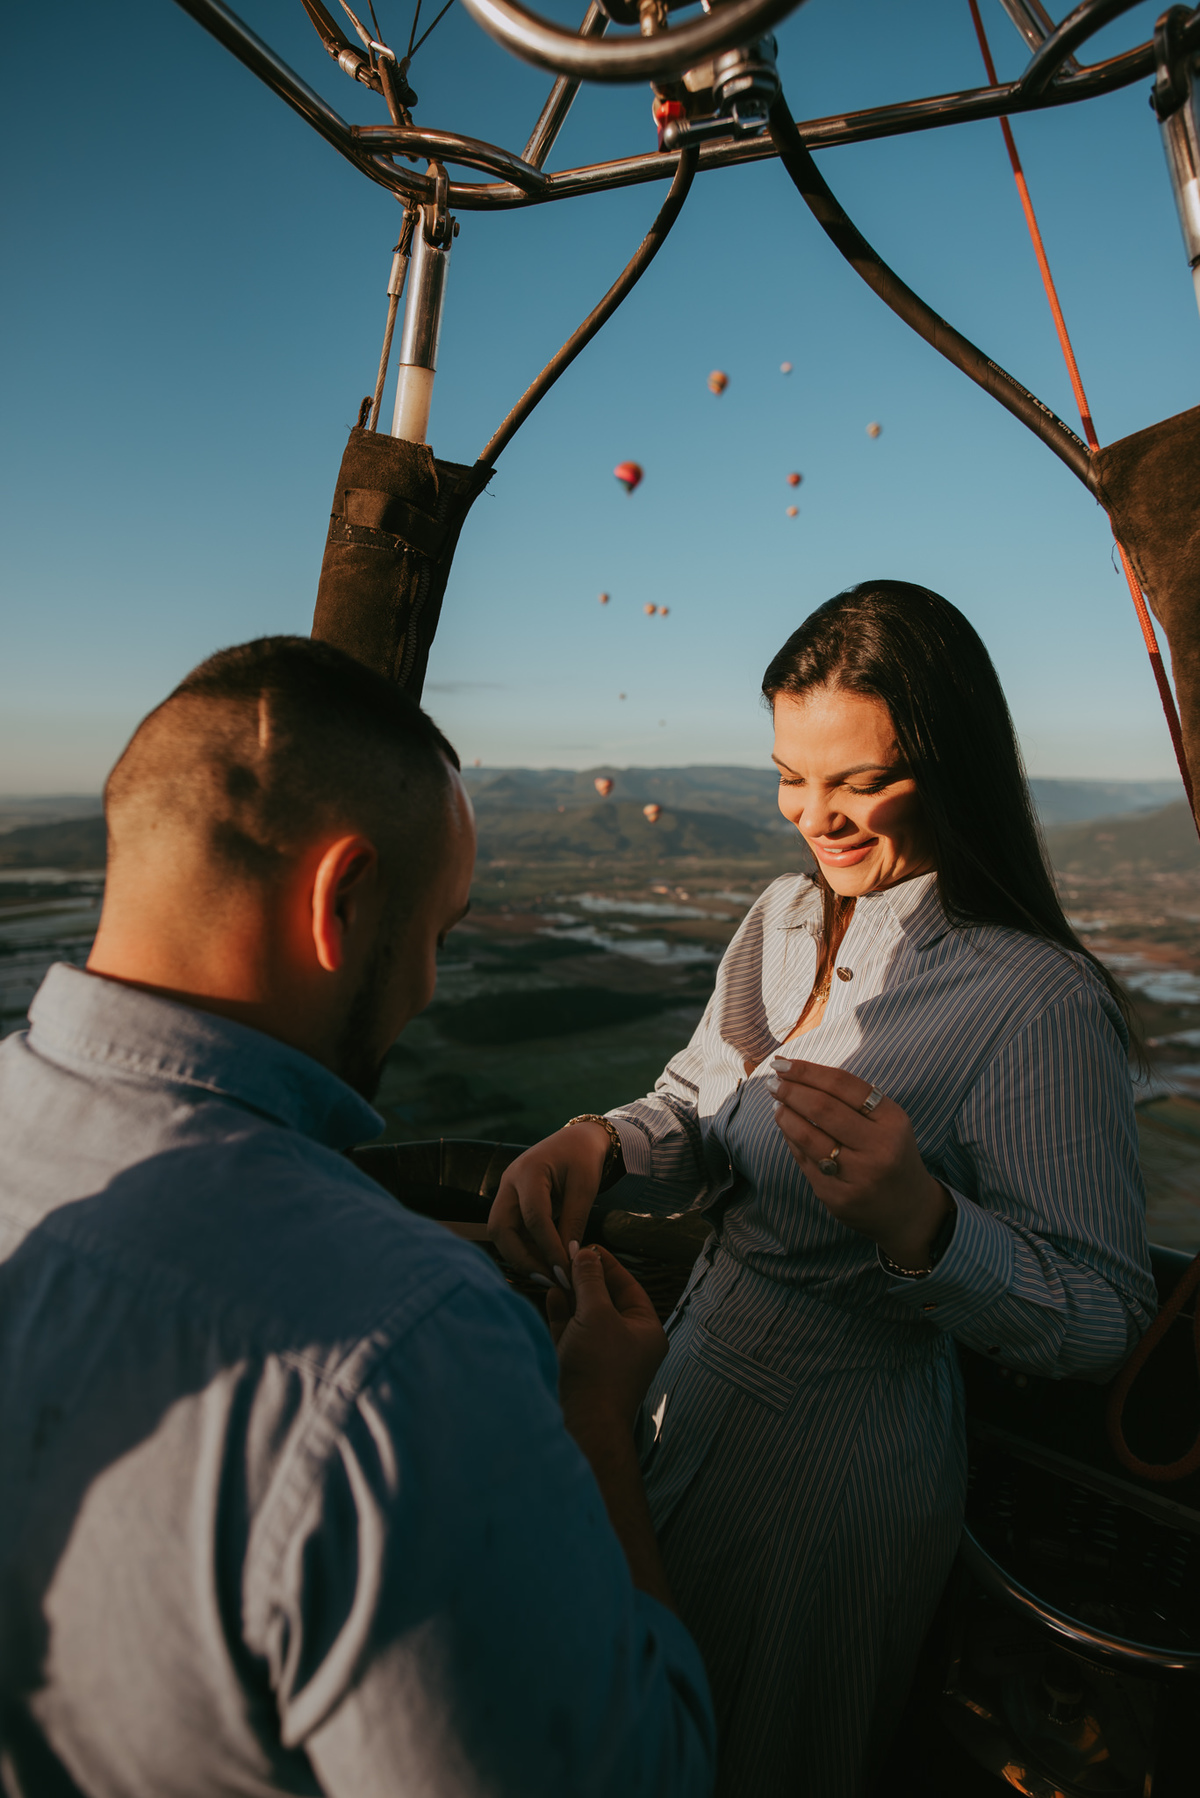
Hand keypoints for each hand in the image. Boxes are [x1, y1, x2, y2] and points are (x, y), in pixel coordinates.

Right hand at [488, 1123, 609, 1279]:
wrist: (576, 1140)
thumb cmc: (583, 1159)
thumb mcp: (585, 1188)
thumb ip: (575, 1222)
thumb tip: (569, 1260)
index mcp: (530, 1171)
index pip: (534, 1217)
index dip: (548, 1248)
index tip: (565, 1272)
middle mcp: (509, 1182)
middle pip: (500, 1228)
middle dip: (521, 1258)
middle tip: (549, 1280)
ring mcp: (505, 1192)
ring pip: (499, 1233)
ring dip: (520, 1258)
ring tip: (549, 1277)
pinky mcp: (509, 1203)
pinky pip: (509, 1232)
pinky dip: (523, 1250)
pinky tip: (544, 1264)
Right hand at [549, 1243, 667, 1432]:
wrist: (582, 1425)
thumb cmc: (598, 1370)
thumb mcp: (597, 1316)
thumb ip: (590, 1282)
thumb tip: (586, 1253)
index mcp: (645, 1330)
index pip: (628, 1286)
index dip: (608, 1264)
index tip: (587, 1246)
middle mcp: (626, 1343)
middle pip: (606, 1300)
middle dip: (585, 1278)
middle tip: (565, 1256)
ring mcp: (601, 1356)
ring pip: (586, 1316)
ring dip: (570, 1294)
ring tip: (555, 1272)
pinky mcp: (579, 1366)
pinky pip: (571, 1333)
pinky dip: (561, 1314)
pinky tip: (551, 1295)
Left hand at [766, 1058, 951, 1268]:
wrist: (908, 1210)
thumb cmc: (891, 1153)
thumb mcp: (888, 1122)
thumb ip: (853, 1099)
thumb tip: (798, 1074)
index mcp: (893, 1121)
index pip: (843, 1085)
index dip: (808, 1071)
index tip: (784, 1063)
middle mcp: (879, 1148)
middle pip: (823, 1109)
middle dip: (791, 1091)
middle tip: (773, 1082)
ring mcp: (858, 1176)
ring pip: (808, 1137)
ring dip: (785, 1115)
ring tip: (777, 1104)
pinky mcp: (838, 1198)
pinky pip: (805, 1162)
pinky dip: (791, 1140)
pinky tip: (787, 1129)